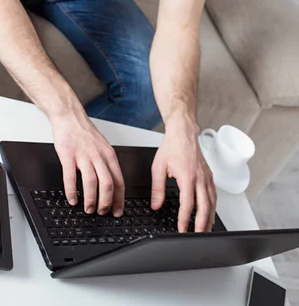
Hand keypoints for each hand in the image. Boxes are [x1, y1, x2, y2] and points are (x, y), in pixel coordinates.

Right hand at [49, 110, 124, 216]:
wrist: (70, 116)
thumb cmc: (85, 133)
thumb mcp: (103, 147)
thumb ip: (107, 164)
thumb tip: (111, 185)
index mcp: (109, 155)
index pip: (119, 181)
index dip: (119, 199)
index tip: (117, 211)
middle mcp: (98, 156)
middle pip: (107, 184)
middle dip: (106, 203)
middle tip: (101, 213)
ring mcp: (83, 156)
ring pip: (91, 183)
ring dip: (90, 200)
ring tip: (88, 209)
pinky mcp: (68, 155)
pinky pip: (71, 177)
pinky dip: (72, 191)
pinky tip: (72, 199)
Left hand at [151, 113, 215, 232]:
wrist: (184, 133)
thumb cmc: (172, 147)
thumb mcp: (159, 167)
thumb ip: (157, 188)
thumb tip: (156, 205)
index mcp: (187, 177)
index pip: (187, 204)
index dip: (184, 220)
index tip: (181, 230)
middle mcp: (200, 178)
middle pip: (204, 207)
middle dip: (201, 225)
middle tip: (198, 237)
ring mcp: (206, 177)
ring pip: (212, 202)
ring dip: (210, 219)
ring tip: (206, 231)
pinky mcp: (209, 176)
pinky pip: (214, 195)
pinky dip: (213, 207)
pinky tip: (210, 213)